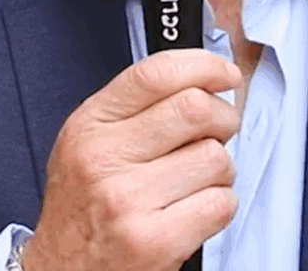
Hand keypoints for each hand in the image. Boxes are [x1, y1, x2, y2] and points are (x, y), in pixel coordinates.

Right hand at [22, 49, 241, 270]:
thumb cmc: (82, 205)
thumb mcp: (88, 140)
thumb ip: (135, 105)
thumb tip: (201, 77)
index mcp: (90, 125)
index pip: (155, 73)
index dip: (203, 65)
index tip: (225, 73)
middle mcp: (104, 159)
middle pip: (195, 108)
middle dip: (223, 117)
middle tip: (218, 130)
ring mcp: (128, 201)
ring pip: (215, 157)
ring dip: (220, 168)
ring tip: (197, 179)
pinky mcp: (155, 242)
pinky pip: (221, 203)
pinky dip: (220, 204)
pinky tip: (195, 208)